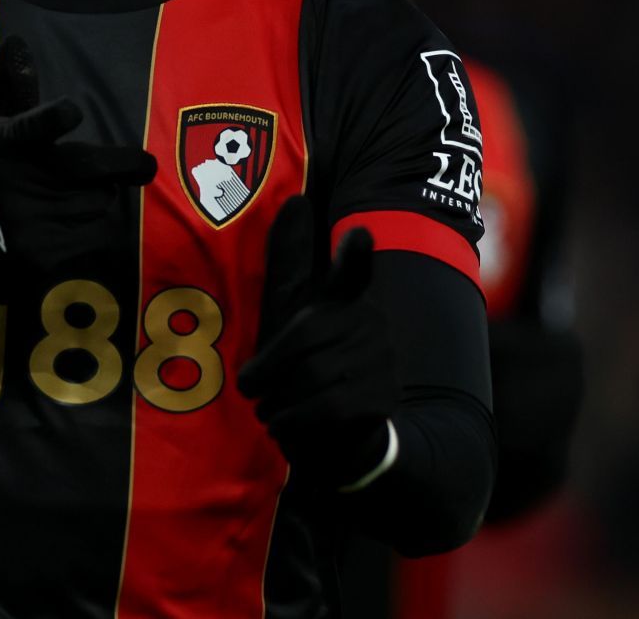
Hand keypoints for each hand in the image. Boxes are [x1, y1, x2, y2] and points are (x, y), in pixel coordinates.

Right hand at [0, 35, 155, 327]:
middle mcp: (18, 180)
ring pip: (102, 198)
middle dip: (122, 163)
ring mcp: (34, 220)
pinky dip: (98, 227)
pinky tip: (76, 224)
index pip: (29, 125)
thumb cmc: (3, 173)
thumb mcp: (3, 130)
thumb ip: (19, 89)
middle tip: (142, 164)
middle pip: (87, 165)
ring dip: (104, 195)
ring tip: (79, 197)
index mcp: (6, 144)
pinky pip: (99, 232)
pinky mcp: (51, 252)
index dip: (49, 118)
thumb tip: (17, 40)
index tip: (72, 109)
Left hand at [238, 196, 397, 490]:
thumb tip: (295, 199)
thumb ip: (289, 262)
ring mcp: (381, 361)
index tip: (356, 236)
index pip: (351, 272)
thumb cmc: (305, 366)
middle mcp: (369, 323)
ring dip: (277, 399)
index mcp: (343, 299)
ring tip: (272, 408)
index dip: (352, 256)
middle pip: (302, 342)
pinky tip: (284, 424)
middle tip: (257, 390)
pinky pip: (324, 407)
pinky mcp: (381, 400)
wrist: (342, 439)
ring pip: (311, 376)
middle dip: (268, 373)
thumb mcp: (288, 313)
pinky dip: (292, 421)